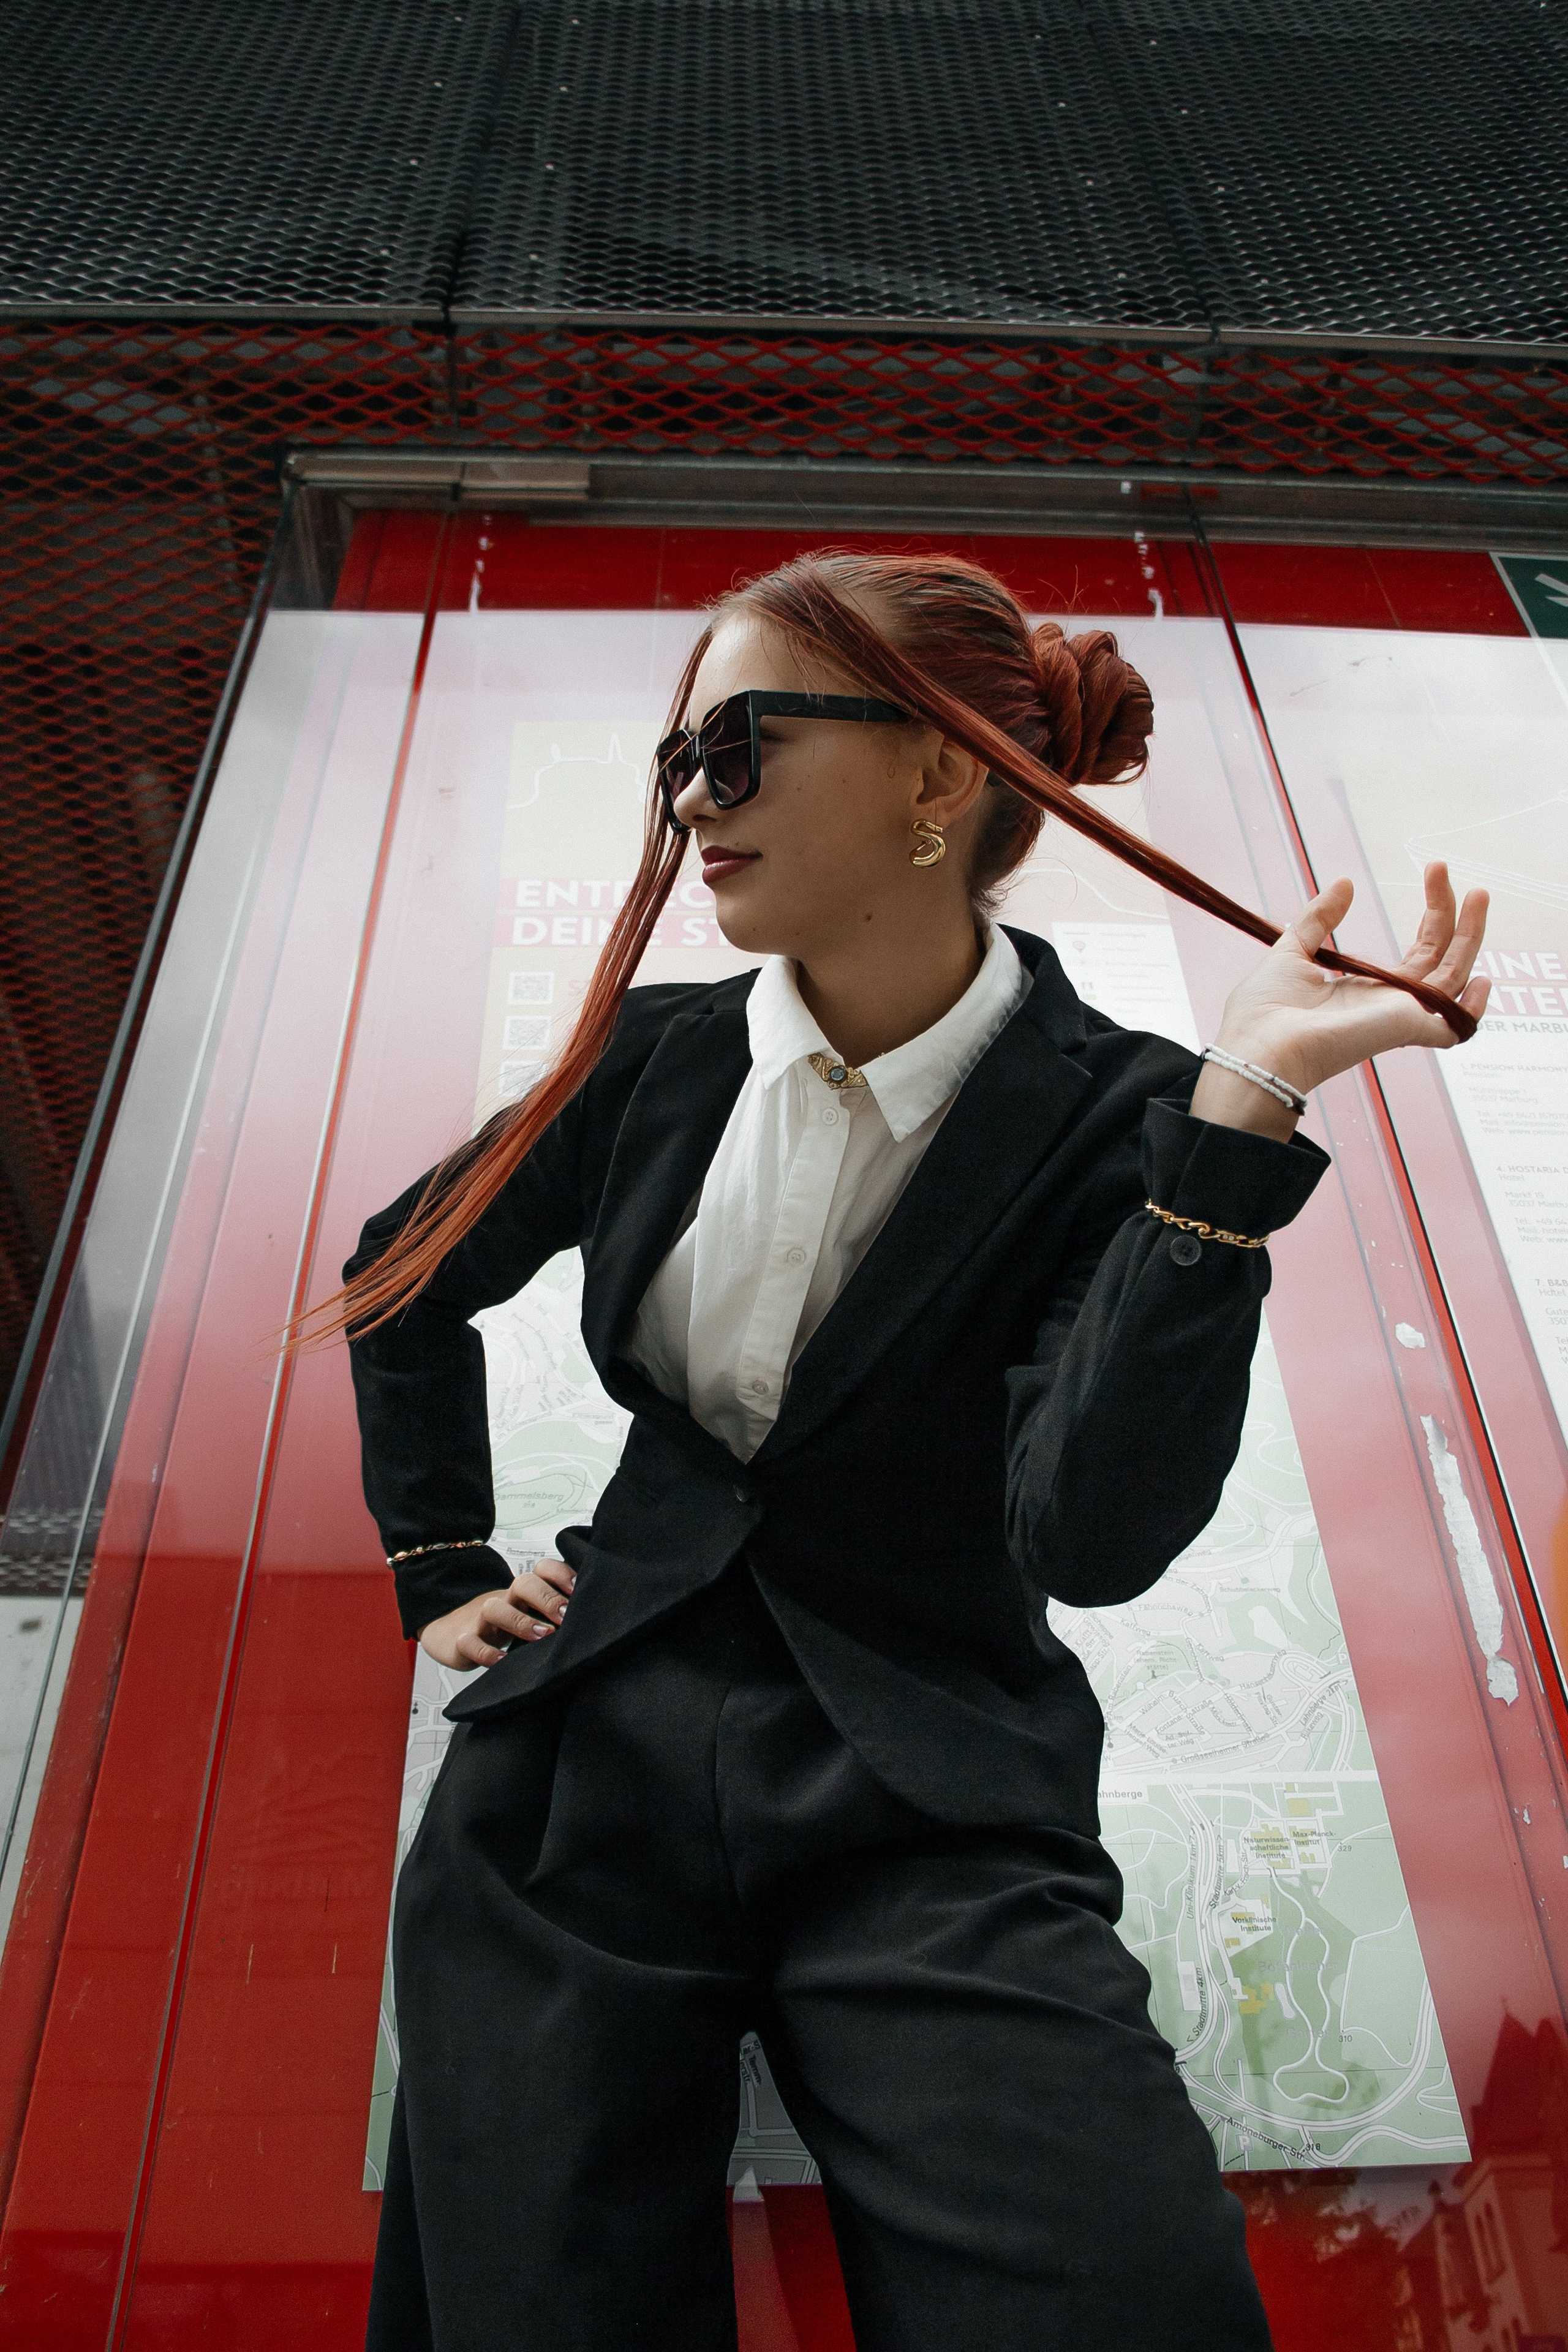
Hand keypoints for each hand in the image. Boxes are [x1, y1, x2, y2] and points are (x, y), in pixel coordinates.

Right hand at [417, 1558, 575, 1668]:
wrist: (452, 1630)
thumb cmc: (504, 1625)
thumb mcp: (530, 1616)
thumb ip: (556, 1614)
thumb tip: (595, 1620)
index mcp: (525, 1592)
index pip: (543, 1569)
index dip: (561, 1573)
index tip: (579, 1589)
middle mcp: (506, 1600)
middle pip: (523, 1583)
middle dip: (546, 1596)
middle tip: (565, 1615)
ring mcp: (482, 1620)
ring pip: (494, 1608)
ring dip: (520, 1620)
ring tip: (542, 1636)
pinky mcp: (462, 1642)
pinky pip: (470, 1643)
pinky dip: (485, 1652)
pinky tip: (501, 1661)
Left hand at [1190, 863, 1489, 1140]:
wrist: (1257, 1047)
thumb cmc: (1264, 1013)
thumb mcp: (1291, 951)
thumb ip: (1319, 919)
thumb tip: (1345, 883)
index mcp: (1367, 989)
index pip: (1418, 950)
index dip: (1432, 914)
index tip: (1433, 873)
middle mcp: (1390, 1004)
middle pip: (1439, 956)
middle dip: (1450, 913)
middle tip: (1444, 869)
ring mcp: (1400, 1018)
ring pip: (1453, 976)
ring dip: (1470, 936)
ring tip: (1478, 893)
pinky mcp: (1405, 1031)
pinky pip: (1452, 1027)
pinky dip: (1472, 1009)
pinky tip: (1484, 980)